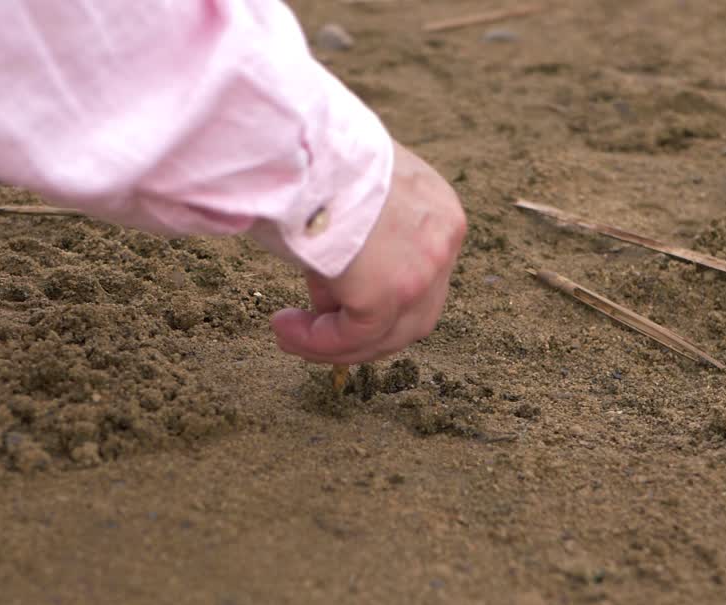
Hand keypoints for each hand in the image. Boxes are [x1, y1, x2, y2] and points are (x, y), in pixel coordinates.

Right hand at [271, 142, 465, 364]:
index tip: (329, 297)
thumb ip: (360, 226)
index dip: (376, 293)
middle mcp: (441, 240)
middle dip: (361, 326)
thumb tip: (332, 263)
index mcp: (438, 207)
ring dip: (334, 341)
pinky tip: (284, 330)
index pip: (420, 272)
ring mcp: (421, 270)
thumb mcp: (352, 184)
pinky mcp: (388, 293)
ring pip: (386, 333)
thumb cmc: (309, 151)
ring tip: (287, 332)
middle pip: (413, 313)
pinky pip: (354, 338)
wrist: (296, 139)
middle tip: (310, 324)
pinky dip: (318, 344)